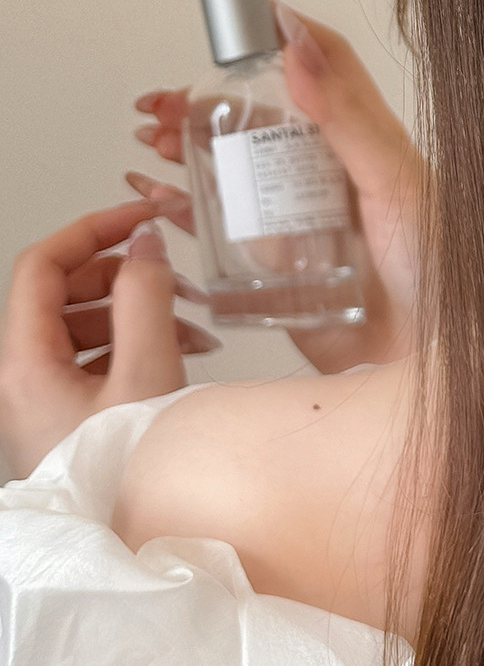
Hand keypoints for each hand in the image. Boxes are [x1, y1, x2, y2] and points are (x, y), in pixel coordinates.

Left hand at [0, 201, 218, 478]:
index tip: (141, 216)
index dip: (92, 228)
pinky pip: (92, 352)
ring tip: (192, 322)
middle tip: (175, 274)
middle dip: (125, 274)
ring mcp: (40, 393)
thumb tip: (144, 242)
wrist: (122, 539)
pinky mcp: (62, 409)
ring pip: (82, 321)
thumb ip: (147, 296)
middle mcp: (21, 374)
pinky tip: (180, 349)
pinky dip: (135, 338)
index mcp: (24, 361)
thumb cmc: (127, 467)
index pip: (42, 264)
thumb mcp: (147, 372)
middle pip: (63, 290)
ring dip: (137, 308)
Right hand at [129, 0, 421, 372]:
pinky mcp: (284, 274)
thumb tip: (298, 49)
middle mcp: (333, 173)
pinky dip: (186, 211)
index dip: (268, 22)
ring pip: (236, 169)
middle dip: (205, 97)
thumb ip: (349, 120)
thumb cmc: (443, 269)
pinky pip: (227, 233)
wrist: (440, 361)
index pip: (314, 59)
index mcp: (365, 139)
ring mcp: (306, 221)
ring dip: (189, 148)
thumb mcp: (397, 183)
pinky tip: (156, 200)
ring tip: (148, 139)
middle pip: (260, 116)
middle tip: (157, 101)